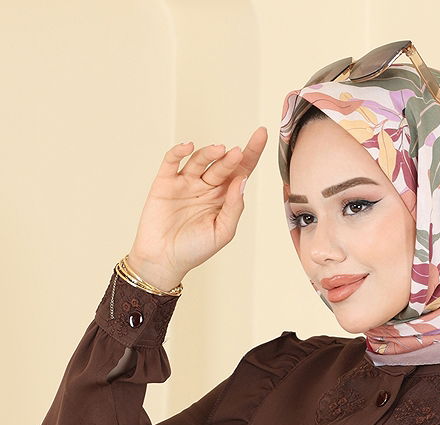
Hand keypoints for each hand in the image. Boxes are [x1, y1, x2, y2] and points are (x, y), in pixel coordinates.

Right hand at [127, 126, 268, 285]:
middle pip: (222, 165)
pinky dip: (179, 151)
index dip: (252, 152)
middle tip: (237, 153)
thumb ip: (234, 207)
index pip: (240, 171)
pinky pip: (172, 161)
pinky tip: (188, 147)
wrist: (163, 260)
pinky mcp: (165, 182)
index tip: (261, 134)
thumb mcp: (222, 232)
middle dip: (231, 158)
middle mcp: (206, 187)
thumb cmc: (194, 250)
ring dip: (209, 154)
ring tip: (219, 151)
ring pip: (199, 160)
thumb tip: (242, 180)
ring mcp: (185, 183)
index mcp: (223, 199)